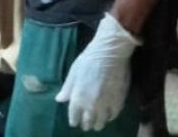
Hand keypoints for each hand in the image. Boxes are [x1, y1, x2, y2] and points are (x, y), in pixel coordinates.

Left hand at [55, 13, 141, 130]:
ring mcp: (105, 105)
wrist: (110, 53)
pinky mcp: (118, 102)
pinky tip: (108, 115)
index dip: (74, 120)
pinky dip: (109, 117)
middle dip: (86, 124)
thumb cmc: (88, 60)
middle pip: (88, 122)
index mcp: (77, 98)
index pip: (74, 117)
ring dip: (98, 123)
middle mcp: (91, 105)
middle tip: (86, 124)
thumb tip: (59, 100)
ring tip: (97, 123)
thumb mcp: (73, 72)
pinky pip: (113, 115)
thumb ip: (67, 89)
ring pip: (101, 122)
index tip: (75, 121)